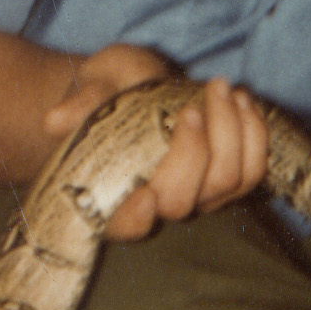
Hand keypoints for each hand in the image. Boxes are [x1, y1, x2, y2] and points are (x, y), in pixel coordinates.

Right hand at [40, 45, 269, 238]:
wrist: (135, 85)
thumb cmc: (104, 90)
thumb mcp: (90, 87)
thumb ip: (79, 103)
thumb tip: (55, 120)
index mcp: (114, 190)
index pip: (124, 224)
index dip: (136, 218)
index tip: (144, 191)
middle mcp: (158, 201)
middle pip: (184, 201)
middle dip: (194, 153)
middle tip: (190, 107)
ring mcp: (197, 192)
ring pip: (226, 184)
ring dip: (232, 135)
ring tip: (220, 89)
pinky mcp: (227, 175)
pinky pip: (253, 170)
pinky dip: (255, 134)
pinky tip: (241, 99)